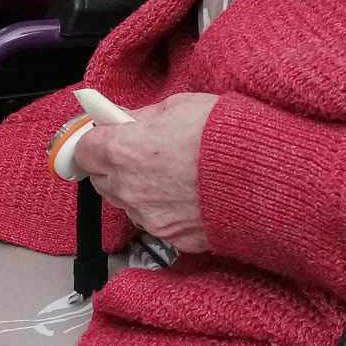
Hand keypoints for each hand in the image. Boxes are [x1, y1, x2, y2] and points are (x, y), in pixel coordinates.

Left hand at [71, 93, 218, 258]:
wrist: (263, 177)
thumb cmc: (223, 136)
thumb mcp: (179, 107)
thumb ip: (142, 117)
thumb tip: (123, 120)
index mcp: (123, 152)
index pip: (83, 151)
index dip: (93, 142)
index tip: (105, 136)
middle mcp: (129, 190)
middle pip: (101, 180)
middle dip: (113, 166)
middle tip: (139, 152)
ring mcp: (149, 218)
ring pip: (127, 203)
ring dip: (136, 189)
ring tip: (169, 174)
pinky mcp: (172, 238)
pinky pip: (155, 222)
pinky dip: (163, 209)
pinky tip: (186, 194)